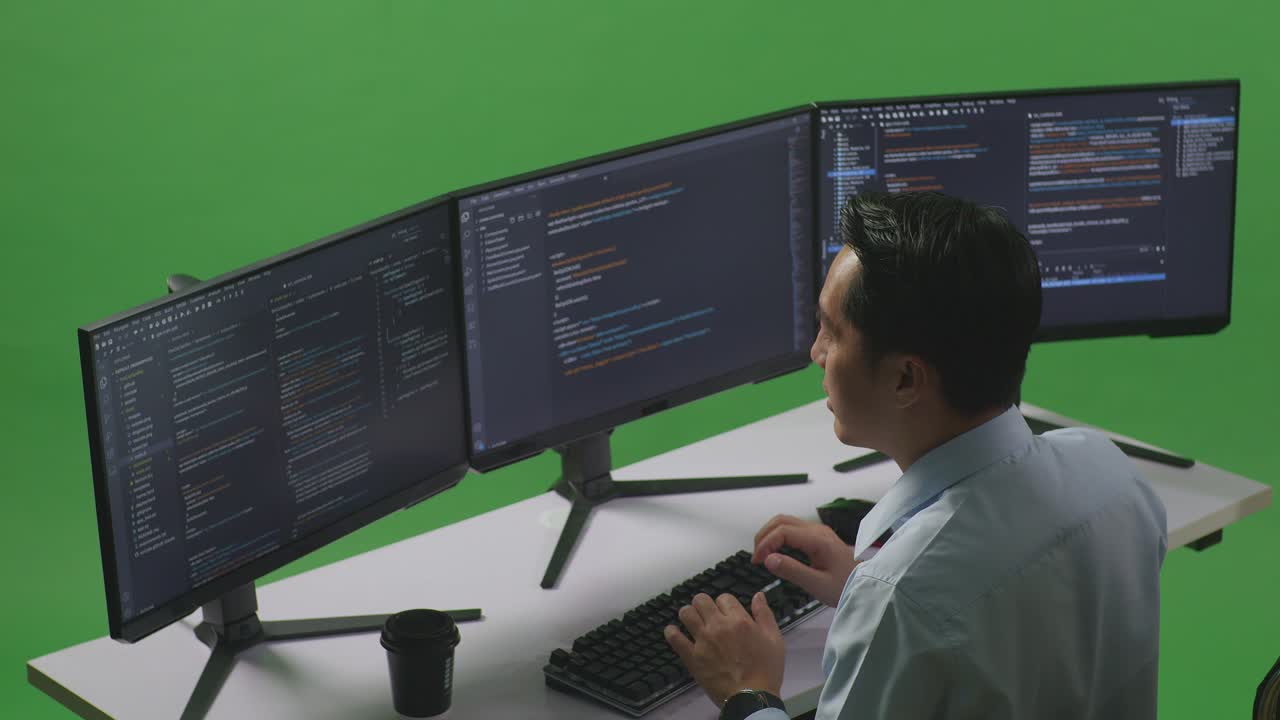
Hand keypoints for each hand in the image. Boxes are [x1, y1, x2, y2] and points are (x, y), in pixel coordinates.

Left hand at [664, 592, 783, 707]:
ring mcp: (702, 641)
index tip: (727, 614)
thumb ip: (764, 615)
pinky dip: (671, 632)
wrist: (752, 697)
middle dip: (704, 604)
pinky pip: (674, 638)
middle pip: (701, 600)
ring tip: (692, 621)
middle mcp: (718, 626)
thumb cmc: (766, 669)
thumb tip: (758, 595)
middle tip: (707, 614)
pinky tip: (674, 632)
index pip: (724, 598)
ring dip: (688, 614)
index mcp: (738, 621)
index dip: (725, 604)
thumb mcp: (774, 639)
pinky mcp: (692, 657)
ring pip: (686, 613)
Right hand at [752, 515, 857, 607]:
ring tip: (762, 554)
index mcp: (818, 540)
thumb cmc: (844, 587)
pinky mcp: (816, 536)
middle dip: (763, 536)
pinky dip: (778, 536)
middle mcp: (817, 530)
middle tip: (756, 557)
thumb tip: (768, 559)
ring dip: (769, 534)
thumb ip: (792, 571)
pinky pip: (792, 528)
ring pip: (785, 521)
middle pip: (781, 520)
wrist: (863, 586)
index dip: (765, 544)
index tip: (757, 561)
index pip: (783, 531)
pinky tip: (774, 551)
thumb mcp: (817, 584)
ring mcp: (817, 531)